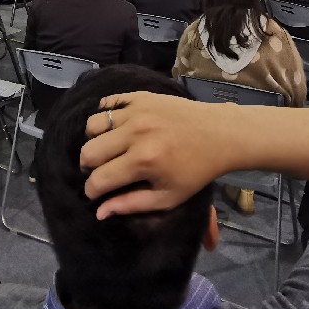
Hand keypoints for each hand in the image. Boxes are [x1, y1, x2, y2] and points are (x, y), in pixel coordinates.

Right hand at [79, 92, 234, 219]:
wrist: (220, 134)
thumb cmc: (195, 171)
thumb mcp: (168, 197)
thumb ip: (131, 204)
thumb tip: (99, 212)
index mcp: (143, 161)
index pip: (99, 178)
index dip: (91, 190)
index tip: (95, 193)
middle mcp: (135, 133)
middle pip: (89, 151)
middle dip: (88, 167)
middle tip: (100, 172)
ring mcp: (136, 111)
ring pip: (93, 125)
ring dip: (94, 140)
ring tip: (107, 148)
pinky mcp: (140, 96)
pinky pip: (107, 103)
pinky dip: (104, 115)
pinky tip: (113, 127)